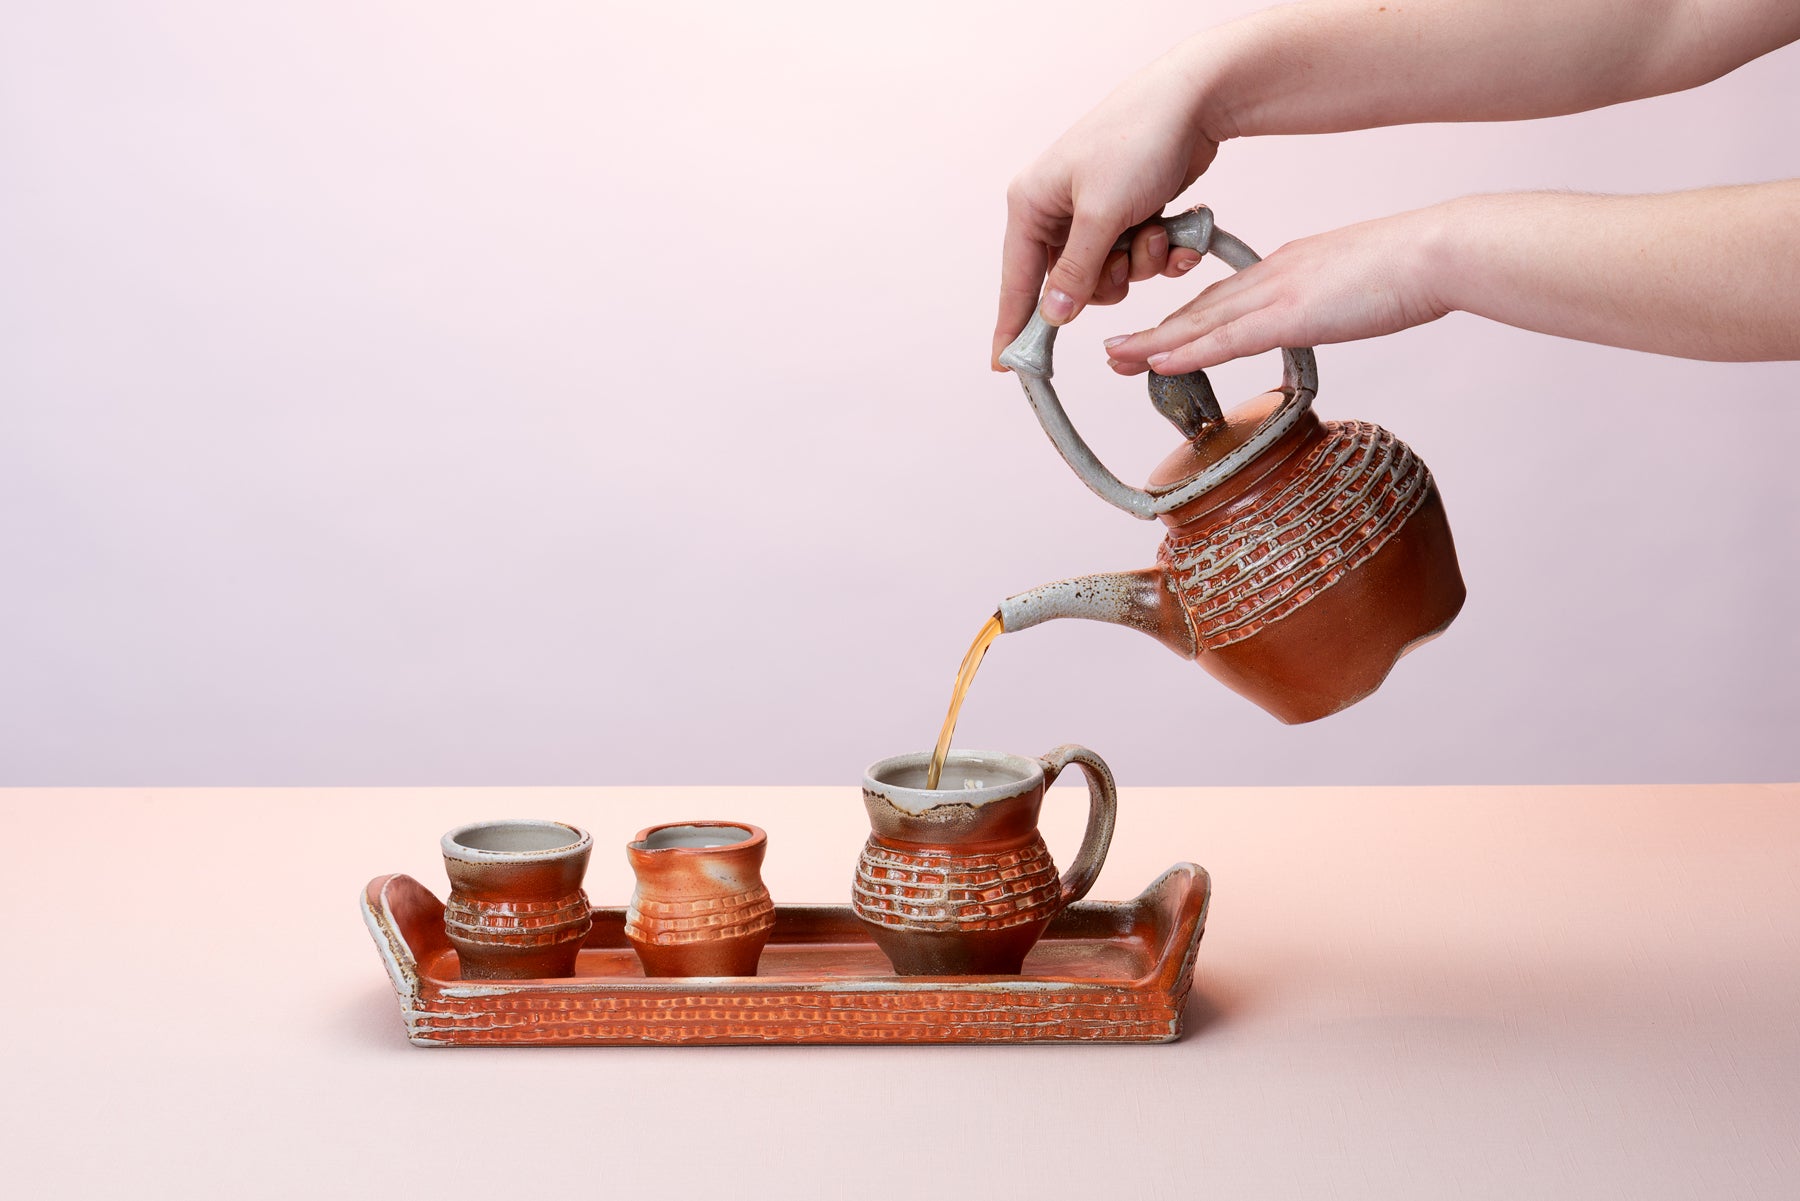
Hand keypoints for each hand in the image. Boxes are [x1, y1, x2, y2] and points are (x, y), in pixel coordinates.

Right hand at [993, 57, 1222, 368]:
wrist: (1194, 101)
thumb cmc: (1137, 142)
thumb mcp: (1102, 214)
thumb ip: (1076, 271)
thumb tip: (1053, 315)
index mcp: (1032, 205)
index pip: (1017, 281)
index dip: (1012, 325)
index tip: (1004, 365)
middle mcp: (1057, 211)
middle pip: (1072, 286)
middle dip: (1109, 280)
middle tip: (1128, 257)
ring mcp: (1095, 214)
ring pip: (1111, 276)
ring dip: (1142, 264)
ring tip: (1158, 230)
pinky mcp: (1129, 214)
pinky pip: (1138, 258)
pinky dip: (1160, 252)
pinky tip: (1177, 234)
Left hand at [1101, 207, 1452, 375]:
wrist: (1438, 252)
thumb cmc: (1411, 270)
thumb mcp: (1355, 284)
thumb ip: (1327, 300)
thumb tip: (1320, 313)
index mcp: (1286, 269)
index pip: (1224, 300)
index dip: (1184, 322)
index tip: (1156, 337)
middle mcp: (1271, 277)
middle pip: (1199, 311)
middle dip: (1154, 334)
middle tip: (1114, 351)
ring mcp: (1277, 294)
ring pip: (1201, 323)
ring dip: (1154, 343)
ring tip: (1115, 359)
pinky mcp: (1290, 314)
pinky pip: (1226, 337)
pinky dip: (1187, 350)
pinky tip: (1155, 360)